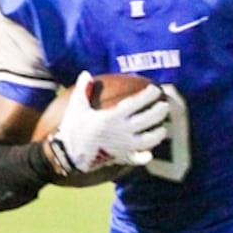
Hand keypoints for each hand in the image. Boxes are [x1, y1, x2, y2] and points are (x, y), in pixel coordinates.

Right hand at [50, 72, 169, 175]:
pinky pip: (136, 159)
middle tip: (165, 106)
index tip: (155, 90)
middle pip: (147, 120)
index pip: (135, 103)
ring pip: (148, 140)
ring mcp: (123, 146)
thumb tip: (86, 73)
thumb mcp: (77, 107)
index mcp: (111, 117)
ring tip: (163, 129)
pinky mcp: (120, 158)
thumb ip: (83, 90)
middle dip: (158, 112)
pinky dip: (144, 157)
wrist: (67, 154)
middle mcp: (121, 131)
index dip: (148, 96)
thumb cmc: (72, 129)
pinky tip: (150, 154)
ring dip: (157, 134)